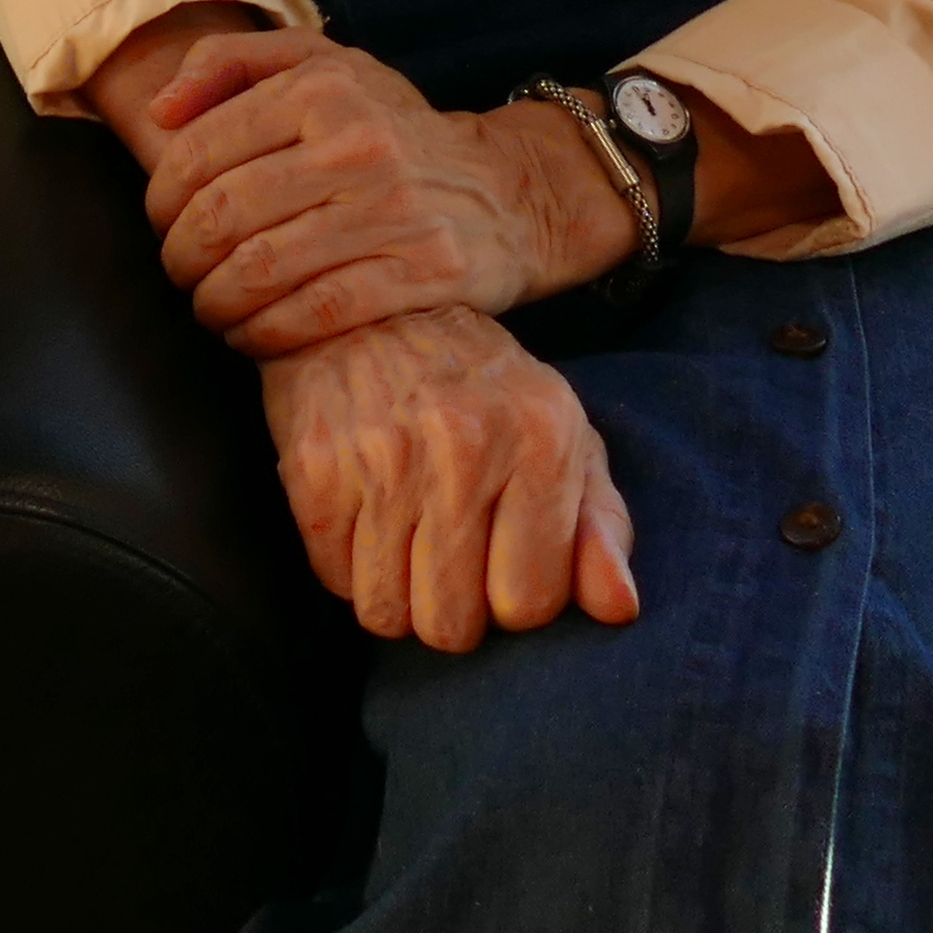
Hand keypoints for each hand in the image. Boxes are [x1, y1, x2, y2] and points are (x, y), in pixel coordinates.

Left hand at [141, 29, 634, 354]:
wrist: (510, 189)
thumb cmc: (390, 127)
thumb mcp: (321, 63)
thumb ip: (229, 61)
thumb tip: (161, 110)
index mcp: (320, 89)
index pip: (201, 150)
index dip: (161, 197)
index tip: (161, 222)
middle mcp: (357, 145)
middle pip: (224, 215)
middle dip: (181, 256)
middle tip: (179, 272)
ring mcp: (394, 211)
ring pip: (262, 270)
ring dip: (215, 302)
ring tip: (209, 307)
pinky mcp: (424, 272)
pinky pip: (317, 314)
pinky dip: (267, 334)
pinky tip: (253, 335)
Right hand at [261, 304, 640, 651]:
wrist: (376, 307)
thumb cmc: (485, 390)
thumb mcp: (564, 438)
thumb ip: (602, 527)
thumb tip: (618, 609)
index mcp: (540, 439)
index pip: (528, 603)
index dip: (515, 600)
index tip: (503, 561)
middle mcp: (462, 444)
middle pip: (452, 624)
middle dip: (454, 612)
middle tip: (451, 560)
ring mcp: (382, 453)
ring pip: (386, 613)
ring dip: (398, 597)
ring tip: (409, 545)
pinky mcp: (315, 462)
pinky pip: (335, 579)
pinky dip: (350, 568)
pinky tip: (367, 521)